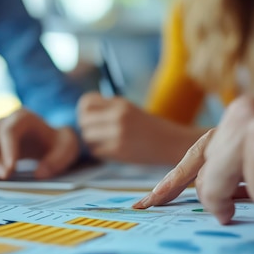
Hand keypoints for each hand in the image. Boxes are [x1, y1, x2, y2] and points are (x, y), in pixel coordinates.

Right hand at [0, 108, 79, 179]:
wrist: (53, 143)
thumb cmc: (59, 143)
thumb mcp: (67, 148)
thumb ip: (57, 159)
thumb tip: (39, 173)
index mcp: (23, 118)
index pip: (9, 131)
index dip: (7, 149)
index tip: (11, 168)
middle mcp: (5, 124)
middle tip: (4, 176)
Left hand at [78, 92, 201, 163]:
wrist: (171, 142)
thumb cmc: (148, 127)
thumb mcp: (129, 109)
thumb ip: (108, 109)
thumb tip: (82, 114)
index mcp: (120, 103)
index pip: (85, 102)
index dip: (83, 111)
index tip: (90, 117)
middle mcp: (118, 116)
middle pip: (83, 121)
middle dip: (86, 127)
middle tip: (96, 133)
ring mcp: (118, 134)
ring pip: (87, 137)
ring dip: (92, 141)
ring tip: (104, 142)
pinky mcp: (119, 151)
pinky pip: (96, 151)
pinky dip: (100, 152)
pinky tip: (111, 150)